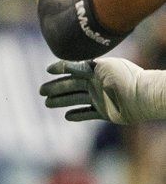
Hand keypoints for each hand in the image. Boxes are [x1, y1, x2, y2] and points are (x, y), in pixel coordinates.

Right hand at [40, 58, 165, 123]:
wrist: (143, 97)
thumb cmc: (124, 78)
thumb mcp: (101, 68)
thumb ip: (81, 68)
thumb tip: (62, 68)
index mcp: (94, 71)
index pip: (73, 69)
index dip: (60, 69)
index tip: (48, 71)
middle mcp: (96, 84)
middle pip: (71, 86)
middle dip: (55, 88)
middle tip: (41, 92)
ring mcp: (100, 99)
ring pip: (75, 100)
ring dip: (61, 101)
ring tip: (47, 103)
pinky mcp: (106, 112)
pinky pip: (88, 114)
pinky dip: (78, 115)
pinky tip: (67, 116)